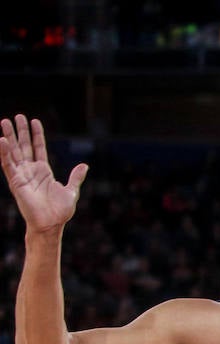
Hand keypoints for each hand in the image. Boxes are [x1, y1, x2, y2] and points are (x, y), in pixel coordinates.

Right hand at [0, 115, 87, 235]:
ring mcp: (22, 175)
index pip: (38, 148)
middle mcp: (30, 171)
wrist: (51, 224)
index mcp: (43, 171)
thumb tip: (84, 165)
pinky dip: (4, 152)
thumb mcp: (71, 190)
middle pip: (24, 146)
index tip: (34, 121)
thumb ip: (76, 177)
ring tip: (5, 121)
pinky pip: (8, 164)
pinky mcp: (15, 181)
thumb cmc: (60, 211)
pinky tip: (2, 140)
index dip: (36, 135)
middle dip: (20, 131)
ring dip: (9, 137)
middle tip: (16, 116)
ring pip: (13, 152)